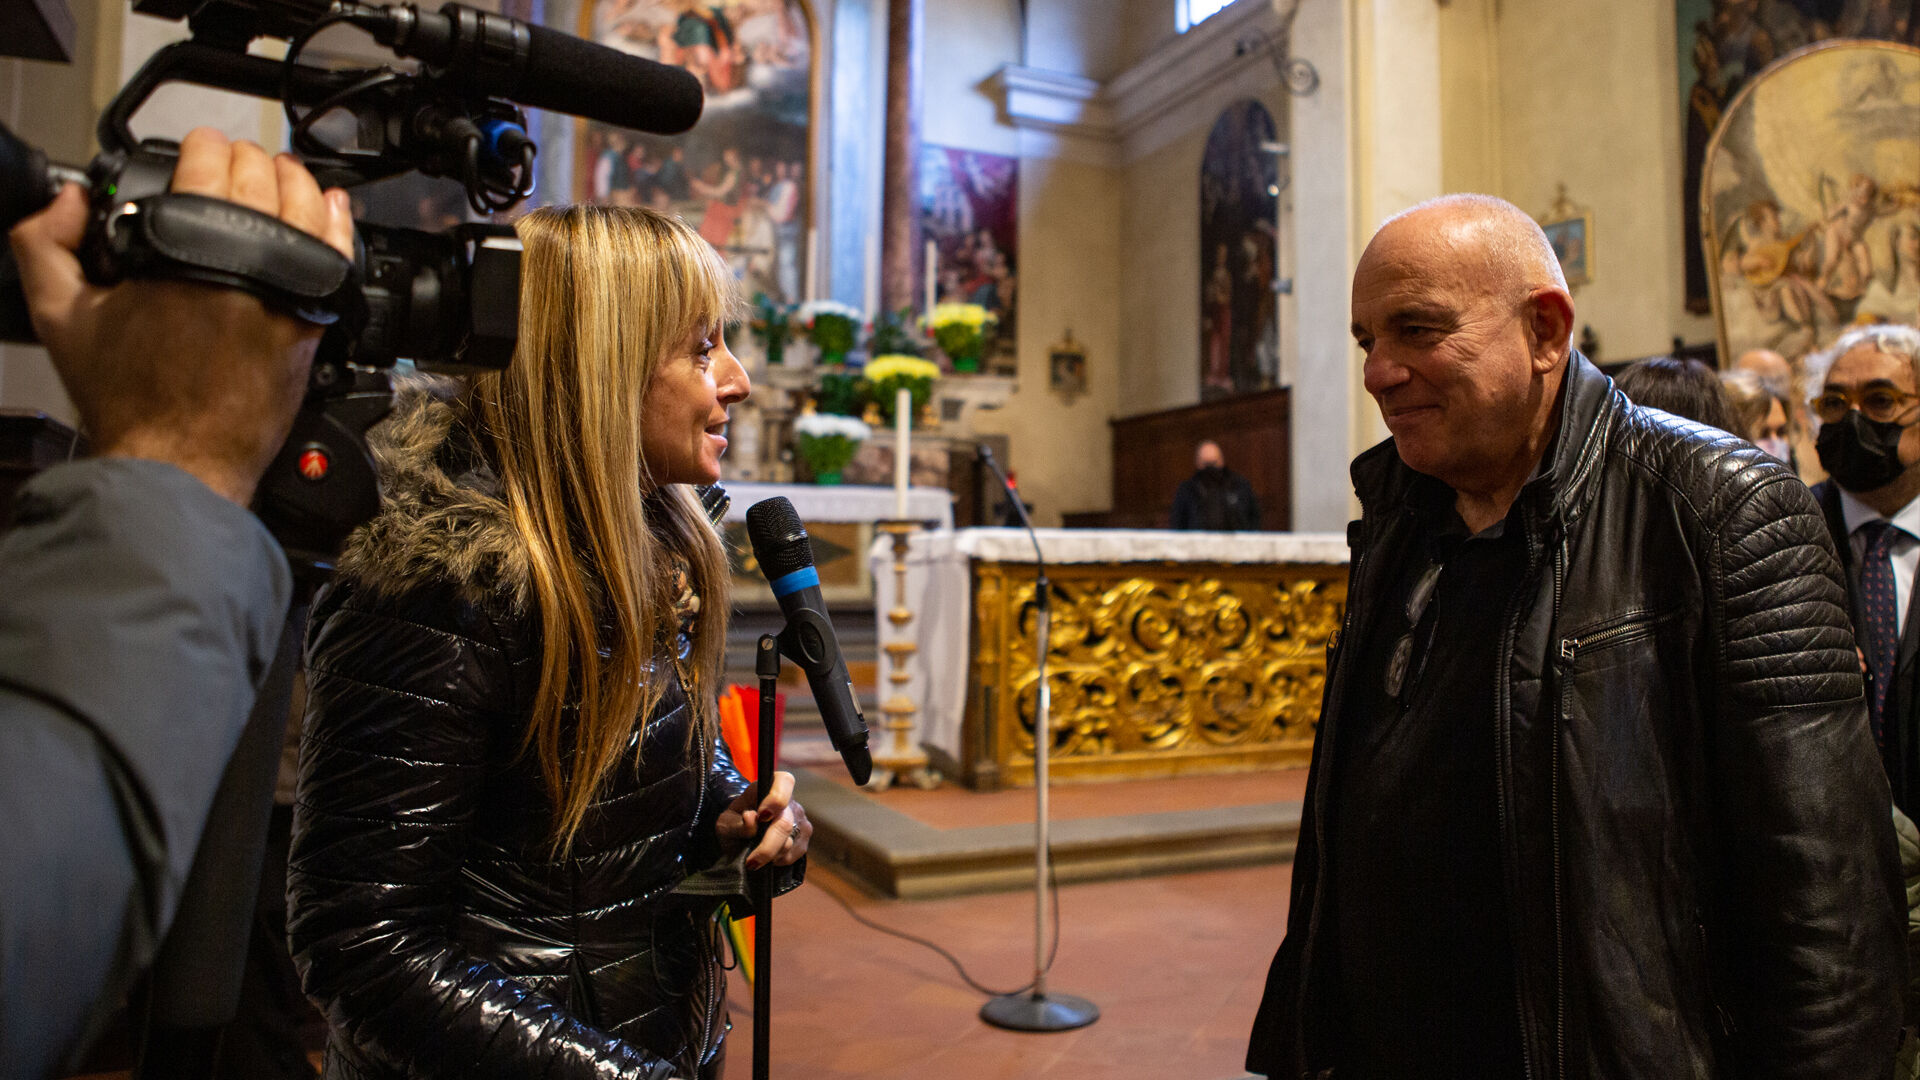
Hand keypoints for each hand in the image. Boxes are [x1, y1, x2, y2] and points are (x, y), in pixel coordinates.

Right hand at [8, 127, 354, 505]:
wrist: (179, 460)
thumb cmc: (128, 399)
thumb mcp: (61, 314)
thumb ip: (44, 242)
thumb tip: (67, 197)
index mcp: (180, 251)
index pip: (206, 162)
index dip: (202, 145)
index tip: (199, 147)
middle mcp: (242, 265)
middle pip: (259, 177)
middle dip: (245, 158)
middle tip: (232, 163)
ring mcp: (285, 292)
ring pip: (304, 207)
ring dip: (292, 180)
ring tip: (276, 174)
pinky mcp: (313, 320)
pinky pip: (337, 255)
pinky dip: (336, 223)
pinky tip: (331, 206)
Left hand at [716, 770, 810, 870]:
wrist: (743, 835)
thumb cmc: (734, 823)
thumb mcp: (726, 823)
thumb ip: (736, 823)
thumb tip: (751, 818)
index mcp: (769, 786)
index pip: (783, 783)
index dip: (776, 799)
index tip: (761, 817)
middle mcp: (789, 800)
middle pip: (784, 823)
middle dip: (767, 847)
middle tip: (751, 863)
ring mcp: (800, 817)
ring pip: (789, 842)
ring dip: (771, 855)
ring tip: (755, 856)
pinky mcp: (804, 836)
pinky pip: (795, 852)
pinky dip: (779, 860)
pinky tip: (769, 856)